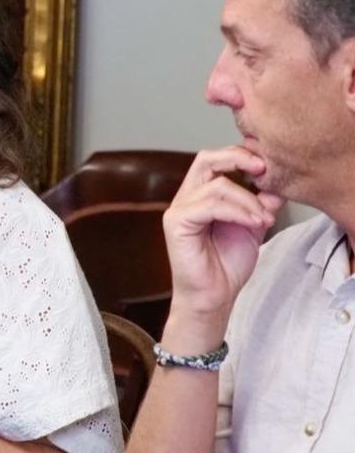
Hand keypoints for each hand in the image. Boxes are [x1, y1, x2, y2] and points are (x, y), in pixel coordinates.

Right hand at [161, 147, 282, 348]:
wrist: (213, 297)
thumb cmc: (226, 265)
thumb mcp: (252, 226)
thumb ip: (261, 205)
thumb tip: (275, 186)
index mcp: (201, 195)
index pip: (215, 160)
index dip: (241, 156)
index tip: (268, 166)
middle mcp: (186, 198)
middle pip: (206, 159)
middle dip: (238, 159)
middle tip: (264, 170)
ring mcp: (178, 209)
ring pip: (217, 185)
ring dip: (248, 200)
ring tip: (264, 218)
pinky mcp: (176, 223)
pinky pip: (210, 205)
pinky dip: (238, 211)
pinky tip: (254, 223)